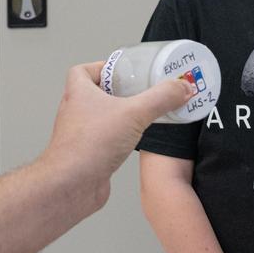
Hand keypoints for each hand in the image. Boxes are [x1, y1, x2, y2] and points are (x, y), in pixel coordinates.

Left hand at [45, 62, 195, 209]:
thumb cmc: (88, 145)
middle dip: (118, 91)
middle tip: (141, 91)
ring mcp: (80, 135)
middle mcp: (76, 112)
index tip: (124, 70)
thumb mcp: (134, 113)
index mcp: (78, 92)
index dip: (102, 67)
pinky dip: (118, 138)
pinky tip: (134, 141)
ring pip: (101, 118)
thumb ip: (161, 98)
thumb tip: (182, 86)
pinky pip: (104, 140)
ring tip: (143, 115)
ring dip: (119, 115)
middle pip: (95, 93)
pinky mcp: (88, 155)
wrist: (71, 185)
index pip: (82, 70)